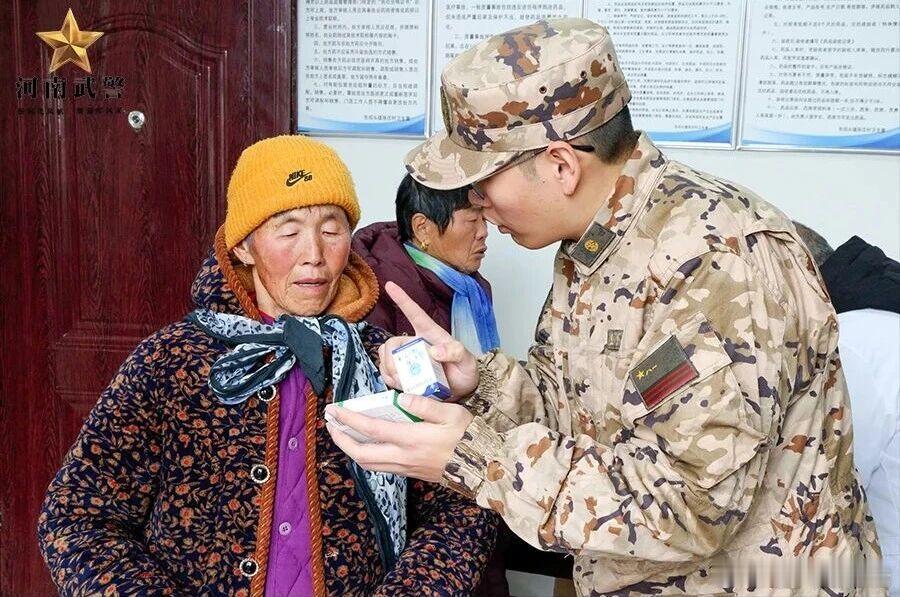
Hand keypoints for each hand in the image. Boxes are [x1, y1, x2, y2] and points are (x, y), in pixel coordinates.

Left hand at [324, 393, 473, 482]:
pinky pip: (381, 468)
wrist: (483, 468)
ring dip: (351, 450)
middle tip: (330, 424)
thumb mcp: (451, 413)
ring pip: (369, 464)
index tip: (334, 409)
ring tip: (343, 434)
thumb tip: (402, 397)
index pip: (372, 429)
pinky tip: (366, 444)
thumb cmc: (469, 436)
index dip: (349, 420)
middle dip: (341, 439)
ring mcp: (407, 469)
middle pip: (362, 454)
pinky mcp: (411, 474)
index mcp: (412, 439)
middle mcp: (404, 457)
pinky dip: (367, 456)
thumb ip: (425, 405)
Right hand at [377, 282, 478, 397]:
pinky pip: (386, 372)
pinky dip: (389, 379)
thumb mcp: (467, 360)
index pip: (416, 313)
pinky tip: (399, 385)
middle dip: (392, 359)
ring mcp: (408, 358)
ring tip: (402, 381)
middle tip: (401, 375)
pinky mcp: (403, 373)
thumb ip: (456, 352)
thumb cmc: (465, 370)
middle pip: (393, 342)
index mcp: (431, 335)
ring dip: (389, 369)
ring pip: (386, 355)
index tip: (390, 285)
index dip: (403, 299)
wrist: (463, 392)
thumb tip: (435, 351)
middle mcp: (416, 344)